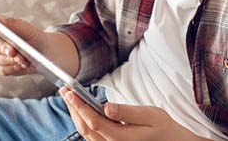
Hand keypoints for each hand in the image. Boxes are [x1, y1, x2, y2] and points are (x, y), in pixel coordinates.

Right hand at [0, 15, 46, 75]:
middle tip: (13, 51)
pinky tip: (22, 64)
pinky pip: (1, 69)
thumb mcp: (26, 28)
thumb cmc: (32, 37)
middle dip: (1, 47)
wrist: (43, 52)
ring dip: (10, 59)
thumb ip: (11, 23)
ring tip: (24, 58)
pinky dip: (13, 67)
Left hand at [60, 86, 209, 140]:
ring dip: (76, 114)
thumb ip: (127, 111)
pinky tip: (82, 109)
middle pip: (85, 128)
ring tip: (70, 97)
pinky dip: (83, 121)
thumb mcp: (150, 115)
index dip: (79, 106)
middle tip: (65, 91)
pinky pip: (91, 135)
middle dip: (73, 108)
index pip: (93, 122)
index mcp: (121, 138)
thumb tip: (106, 107)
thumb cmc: (163, 128)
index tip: (70, 93)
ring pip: (86, 133)